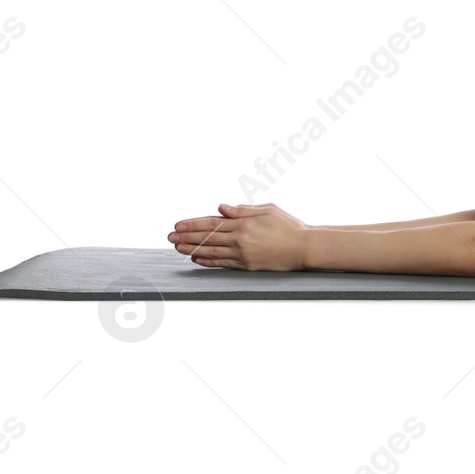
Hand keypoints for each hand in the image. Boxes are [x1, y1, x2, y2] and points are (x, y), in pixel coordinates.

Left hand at [169, 202, 309, 270]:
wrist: (305, 248)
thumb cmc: (290, 226)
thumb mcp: (268, 210)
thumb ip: (243, 210)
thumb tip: (221, 208)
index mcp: (244, 223)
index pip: (212, 223)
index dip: (193, 224)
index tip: (178, 225)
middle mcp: (240, 239)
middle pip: (208, 237)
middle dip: (186, 237)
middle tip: (170, 237)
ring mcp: (243, 254)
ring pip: (211, 251)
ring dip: (192, 249)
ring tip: (177, 248)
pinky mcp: (248, 265)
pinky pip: (223, 263)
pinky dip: (208, 261)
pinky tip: (197, 259)